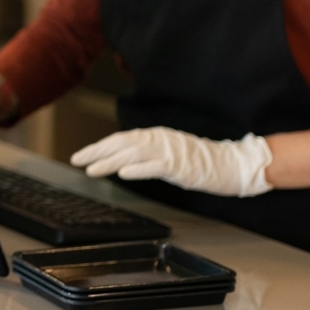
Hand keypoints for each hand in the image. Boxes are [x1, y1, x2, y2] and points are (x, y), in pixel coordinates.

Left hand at [70, 127, 273, 196]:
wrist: (233, 163)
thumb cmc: (201, 161)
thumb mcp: (169, 153)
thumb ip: (148, 153)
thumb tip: (123, 160)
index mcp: (155, 136)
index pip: (121, 139)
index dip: (99, 147)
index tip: (81, 156)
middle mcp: (159, 139)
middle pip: (122, 144)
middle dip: (97, 152)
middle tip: (77, 160)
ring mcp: (170, 152)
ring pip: (133, 154)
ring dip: (110, 161)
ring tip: (92, 169)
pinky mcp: (181, 165)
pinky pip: (155, 166)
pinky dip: (138, 169)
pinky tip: (123, 173)